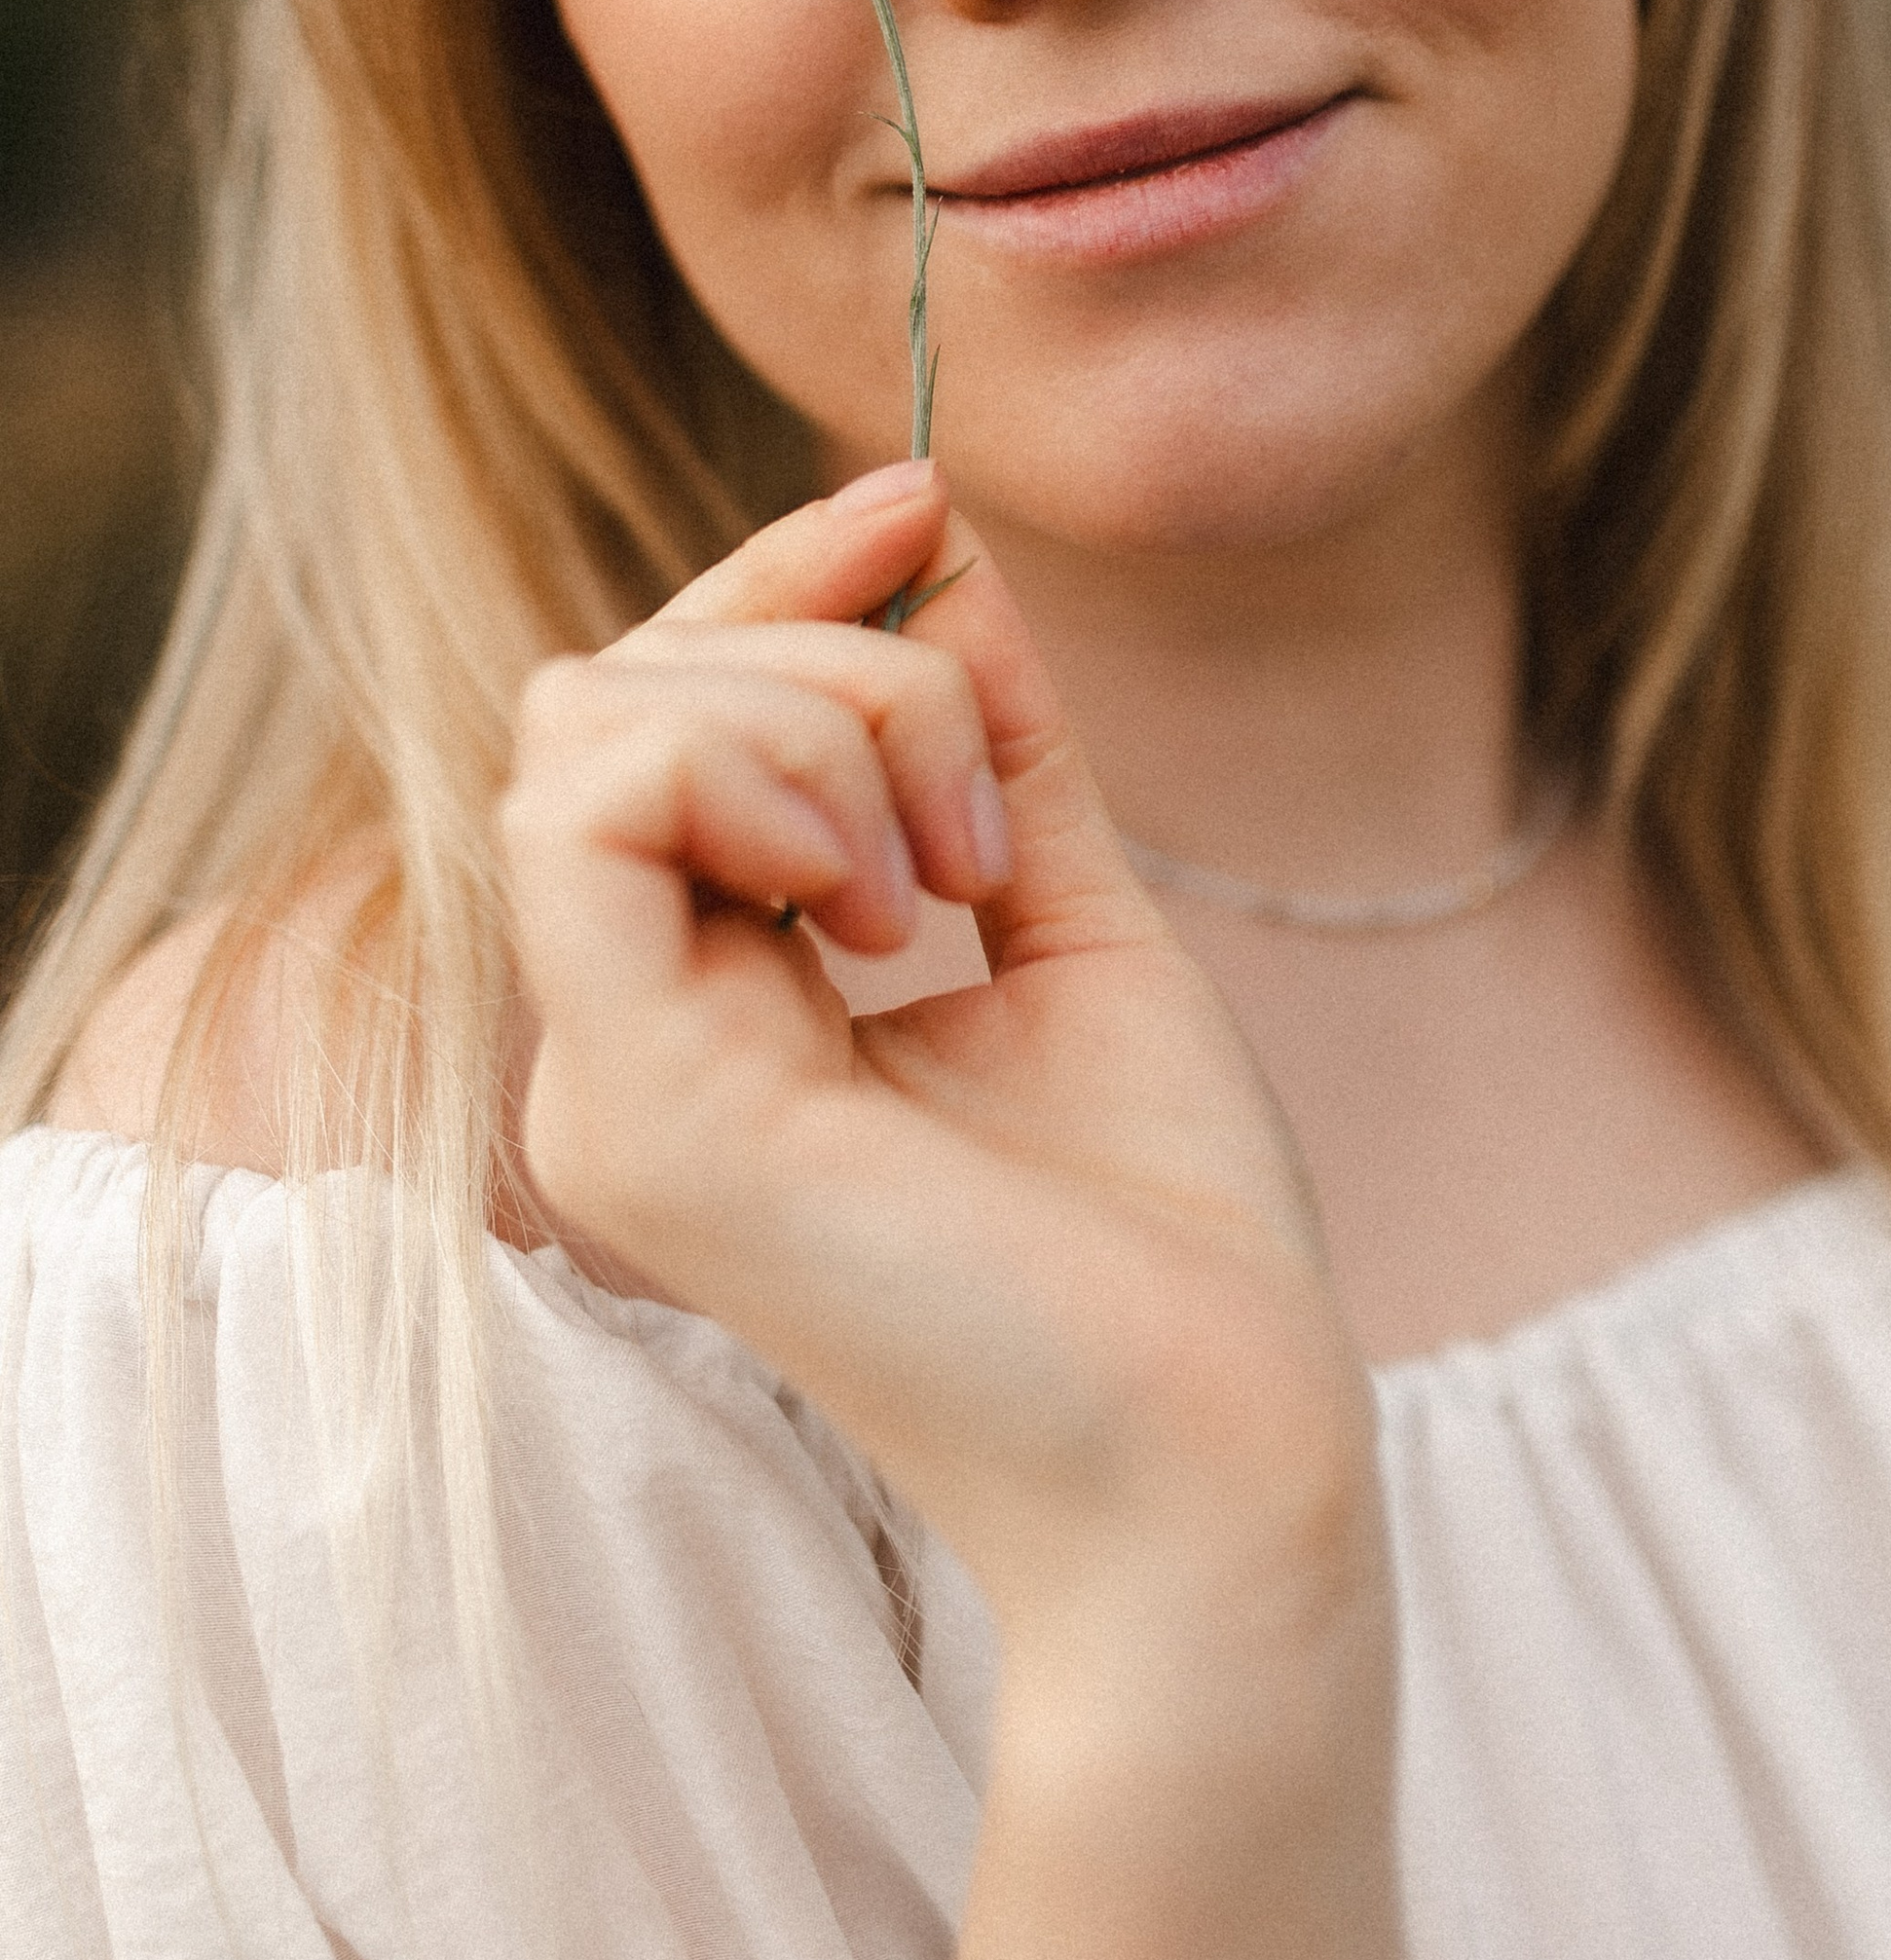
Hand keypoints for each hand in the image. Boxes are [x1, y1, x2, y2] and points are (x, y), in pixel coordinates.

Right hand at [504, 460, 1376, 1679]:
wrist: (1227, 1456)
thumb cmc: (1167, 1233)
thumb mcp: (1070, 913)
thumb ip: (990, 736)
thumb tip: (936, 538)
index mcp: (704, 1009)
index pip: (648, 715)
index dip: (775, 581)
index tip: (923, 503)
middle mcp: (620, 1044)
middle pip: (607, 689)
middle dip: (828, 653)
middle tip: (986, 831)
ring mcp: (608, 1086)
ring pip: (595, 721)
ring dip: (824, 718)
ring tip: (958, 880)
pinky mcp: (642, 1115)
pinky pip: (595, 810)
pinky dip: (771, 774)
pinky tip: (899, 903)